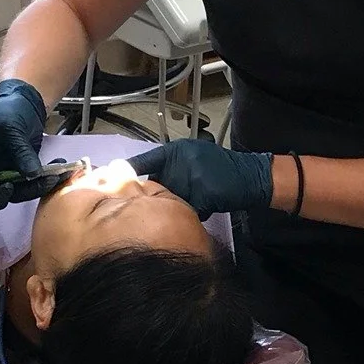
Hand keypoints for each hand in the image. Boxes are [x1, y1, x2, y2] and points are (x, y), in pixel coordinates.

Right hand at [0, 79, 48, 207]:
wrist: (22, 101)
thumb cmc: (8, 110)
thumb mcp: (11, 128)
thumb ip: (20, 153)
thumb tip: (32, 175)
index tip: (11, 187)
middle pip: (7, 196)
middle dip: (29, 190)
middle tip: (49, 179)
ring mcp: (9, 173)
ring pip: (25, 191)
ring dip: (42, 185)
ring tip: (60, 172)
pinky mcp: (24, 170)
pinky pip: (35, 182)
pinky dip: (48, 178)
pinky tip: (61, 168)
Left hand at [130, 139, 274, 219]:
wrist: (251, 177)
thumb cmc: (222, 169)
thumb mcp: (195, 157)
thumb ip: (172, 167)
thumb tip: (146, 182)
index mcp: (177, 150)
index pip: (146, 160)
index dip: (130, 170)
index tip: (112, 177)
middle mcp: (182, 159)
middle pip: (158, 185)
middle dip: (161, 196)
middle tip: (170, 202)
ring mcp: (193, 175)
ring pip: (173, 199)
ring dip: (179, 206)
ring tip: (197, 200)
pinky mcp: (204, 191)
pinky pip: (190, 209)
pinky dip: (196, 212)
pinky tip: (206, 206)